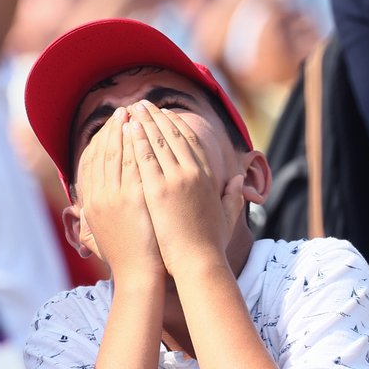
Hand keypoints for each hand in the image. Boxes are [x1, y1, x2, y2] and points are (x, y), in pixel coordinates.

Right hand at [79, 107, 164, 281]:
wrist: (137, 276)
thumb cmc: (126, 256)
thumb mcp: (101, 232)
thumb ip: (96, 212)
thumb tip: (90, 199)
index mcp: (91, 202)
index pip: (93, 161)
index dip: (102, 140)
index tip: (112, 125)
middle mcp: (98, 196)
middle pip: (104, 152)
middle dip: (114, 129)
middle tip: (123, 110)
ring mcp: (114, 196)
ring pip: (118, 153)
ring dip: (126, 130)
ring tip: (136, 112)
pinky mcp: (131, 199)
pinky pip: (134, 164)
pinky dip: (138, 145)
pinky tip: (146, 131)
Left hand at [127, 101, 244, 275]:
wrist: (198, 263)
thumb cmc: (211, 245)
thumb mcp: (228, 216)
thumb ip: (235, 195)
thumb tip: (241, 179)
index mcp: (208, 177)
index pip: (190, 141)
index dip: (176, 124)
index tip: (164, 114)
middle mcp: (193, 173)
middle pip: (171, 135)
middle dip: (156, 117)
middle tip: (142, 105)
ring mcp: (175, 180)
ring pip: (156, 141)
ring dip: (143, 122)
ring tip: (131, 109)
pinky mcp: (157, 190)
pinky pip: (143, 158)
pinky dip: (135, 141)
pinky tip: (126, 129)